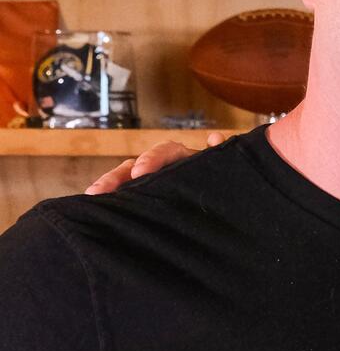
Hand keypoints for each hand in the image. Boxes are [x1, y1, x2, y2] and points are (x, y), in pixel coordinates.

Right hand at [85, 131, 225, 194]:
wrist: (237, 211)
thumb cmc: (231, 188)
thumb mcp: (229, 170)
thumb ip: (223, 155)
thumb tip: (214, 138)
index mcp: (188, 159)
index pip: (166, 152)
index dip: (152, 159)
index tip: (139, 172)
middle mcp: (168, 169)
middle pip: (138, 166)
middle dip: (118, 175)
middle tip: (100, 190)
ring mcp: (157, 183)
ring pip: (129, 180)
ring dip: (110, 184)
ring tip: (92, 195)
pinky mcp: (151, 198)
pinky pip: (129, 196)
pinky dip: (113, 196)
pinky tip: (95, 202)